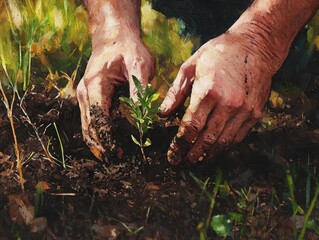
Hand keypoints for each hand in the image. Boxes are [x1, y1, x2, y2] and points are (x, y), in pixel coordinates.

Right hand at [77, 33, 153, 159]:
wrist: (114, 37)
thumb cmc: (127, 49)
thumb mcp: (140, 65)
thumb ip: (140, 89)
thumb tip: (142, 114)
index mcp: (95, 85)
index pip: (99, 118)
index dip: (107, 138)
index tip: (119, 153)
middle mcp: (85, 92)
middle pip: (89, 126)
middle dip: (101, 146)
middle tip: (117, 161)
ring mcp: (85, 95)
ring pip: (87, 126)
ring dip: (98, 143)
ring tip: (112, 157)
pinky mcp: (90, 97)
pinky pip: (90, 120)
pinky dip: (97, 133)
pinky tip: (108, 143)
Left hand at [160, 32, 273, 163]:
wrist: (256, 46)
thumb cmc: (219, 52)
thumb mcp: (191, 65)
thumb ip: (176, 92)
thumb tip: (163, 114)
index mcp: (208, 91)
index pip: (190, 127)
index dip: (179, 144)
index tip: (171, 155)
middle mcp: (228, 104)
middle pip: (206, 139)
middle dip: (190, 154)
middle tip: (180, 163)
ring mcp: (244, 111)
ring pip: (222, 143)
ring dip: (207, 155)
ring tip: (195, 161)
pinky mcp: (255, 113)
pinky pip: (237, 137)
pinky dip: (224, 147)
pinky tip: (213, 150)